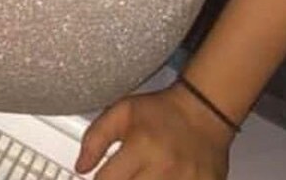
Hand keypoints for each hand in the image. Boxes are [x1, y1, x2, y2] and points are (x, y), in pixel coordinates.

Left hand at [76, 83, 234, 179]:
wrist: (204, 112)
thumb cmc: (162, 112)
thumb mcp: (123, 112)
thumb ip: (95, 137)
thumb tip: (81, 166)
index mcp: (142, 146)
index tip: (102, 176)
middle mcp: (164, 169)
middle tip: (125, 175)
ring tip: (141, 175)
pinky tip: (158, 179)